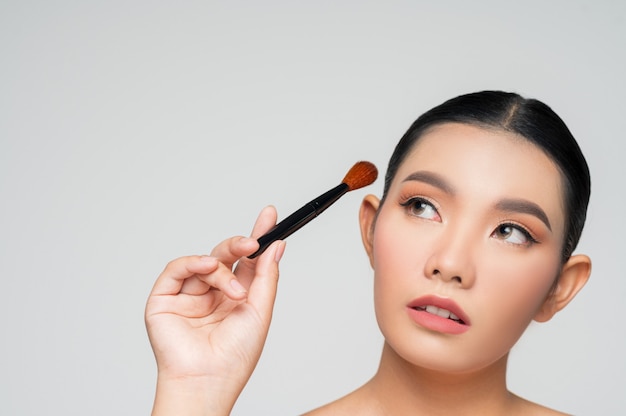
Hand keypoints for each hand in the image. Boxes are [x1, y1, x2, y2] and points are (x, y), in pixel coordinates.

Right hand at [145, 206, 284, 414]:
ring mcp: (188, 295)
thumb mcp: (260, 310)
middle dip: (240, 245)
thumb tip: (277, 246)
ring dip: (221, 269)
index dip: (257, 237)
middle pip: (225, 256)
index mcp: (235, 297)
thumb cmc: (235, 355)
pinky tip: (208, 267)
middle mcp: (212, 294)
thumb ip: (266, 276)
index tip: (270, 216)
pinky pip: (177, 268)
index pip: (246, 261)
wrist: (208, 379)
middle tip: (252, 243)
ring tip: (234, 291)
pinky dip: (193, 262)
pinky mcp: (164, 298)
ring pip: (204, 262)